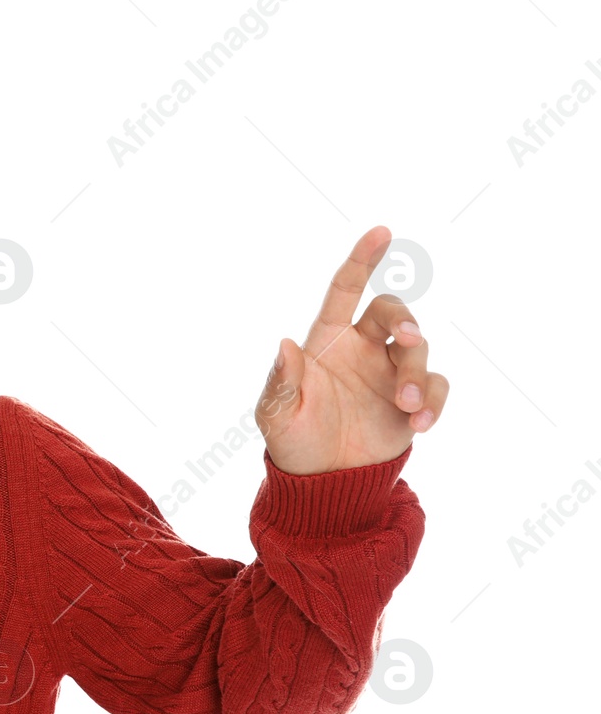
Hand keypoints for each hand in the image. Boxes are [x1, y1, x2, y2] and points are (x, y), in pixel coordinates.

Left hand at [256, 225, 449, 474]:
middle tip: (408, 339)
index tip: (381, 232)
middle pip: (393, 312)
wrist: (324, 482)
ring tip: (405, 406)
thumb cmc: (293, 440)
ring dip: (417, 373)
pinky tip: (420, 423)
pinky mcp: (413, 400)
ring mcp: (389, 372)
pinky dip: (433, 400)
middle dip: (406, 320)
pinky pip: (435, 386)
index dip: (362, 259)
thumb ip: (283, 381)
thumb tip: (284, 344)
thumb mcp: (277, 414)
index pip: (346, 289)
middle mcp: (362, 348)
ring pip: (418, 350)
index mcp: (327, 340)